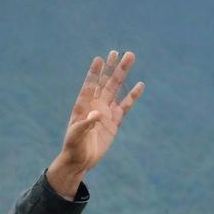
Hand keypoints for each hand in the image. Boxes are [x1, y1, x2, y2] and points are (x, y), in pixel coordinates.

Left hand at [54, 50, 144, 180]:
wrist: (80, 161)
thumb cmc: (73, 148)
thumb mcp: (76, 136)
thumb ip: (85, 124)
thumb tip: (97, 114)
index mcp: (82, 107)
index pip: (89, 86)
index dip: (94, 73)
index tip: (99, 59)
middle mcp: (94, 106)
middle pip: (105, 83)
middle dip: (112, 68)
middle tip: (119, 52)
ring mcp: (105, 112)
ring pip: (116, 90)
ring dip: (122, 75)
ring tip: (130, 58)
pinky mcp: (114, 122)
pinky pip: (125, 106)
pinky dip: (132, 96)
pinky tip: (140, 85)